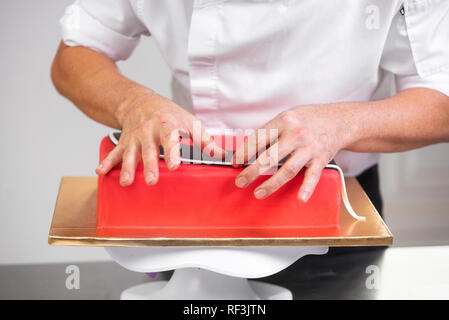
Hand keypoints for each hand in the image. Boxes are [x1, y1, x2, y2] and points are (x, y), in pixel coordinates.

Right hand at [96, 89, 223, 185]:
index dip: (172, 152)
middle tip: (152, 181)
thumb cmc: (168, 114)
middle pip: (149, 150)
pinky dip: (107, 162)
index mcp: (166, 125)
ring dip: (127, 168)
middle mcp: (148, 131)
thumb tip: (220, 154)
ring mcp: (134, 138)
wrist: (140, 102)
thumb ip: (204, 140)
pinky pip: (114, 153)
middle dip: (149, 166)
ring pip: (130, 154)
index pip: (170, 139)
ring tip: (127, 182)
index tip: (174, 166)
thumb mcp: (189, 121)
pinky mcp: (124, 142)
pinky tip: (101, 172)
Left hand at [232, 104, 352, 201]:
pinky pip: (313, 175)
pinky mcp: (321, 159)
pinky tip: (300, 198)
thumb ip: (271, 131)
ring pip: (288, 169)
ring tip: (258, 193)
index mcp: (284, 121)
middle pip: (270, 156)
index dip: (244, 152)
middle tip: (240, 181)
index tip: (235, 162)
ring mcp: (310, 147)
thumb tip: (249, 147)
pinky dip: (307, 188)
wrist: (339, 120)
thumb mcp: (287, 116)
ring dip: (272, 183)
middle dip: (252, 171)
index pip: (259, 138)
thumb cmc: (309, 119)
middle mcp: (296, 134)